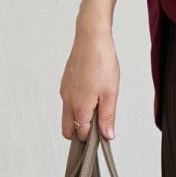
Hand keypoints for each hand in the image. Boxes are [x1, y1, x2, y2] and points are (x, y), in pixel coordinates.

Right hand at [60, 23, 119, 139]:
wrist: (91, 38)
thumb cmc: (102, 62)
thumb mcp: (111, 93)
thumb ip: (107, 117)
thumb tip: (106, 135)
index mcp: (79, 106)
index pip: (80, 134)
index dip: (91, 138)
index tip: (102, 136)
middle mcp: (68, 100)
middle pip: (68, 129)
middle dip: (80, 132)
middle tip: (98, 126)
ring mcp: (65, 91)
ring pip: (68, 114)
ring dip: (79, 117)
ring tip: (99, 105)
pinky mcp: (65, 82)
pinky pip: (68, 101)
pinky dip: (77, 104)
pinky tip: (92, 93)